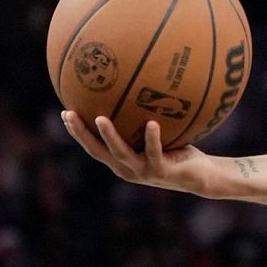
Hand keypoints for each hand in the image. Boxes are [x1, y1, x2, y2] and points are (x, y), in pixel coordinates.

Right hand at [61, 111, 212, 195]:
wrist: (201, 177)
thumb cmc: (178, 152)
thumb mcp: (159, 136)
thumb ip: (145, 121)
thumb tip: (140, 89)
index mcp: (121, 161)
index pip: (93, 146)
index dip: (78, 132)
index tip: (65, 113)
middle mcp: (127, 168)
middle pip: (97, 151)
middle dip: (81, 133)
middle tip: (69, 113)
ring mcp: (143, 171)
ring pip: (121, 153)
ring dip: (109, 135)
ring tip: (100, 118)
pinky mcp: (161, 171)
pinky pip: (154, 152)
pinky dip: (152, 138)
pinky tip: (151, 123)